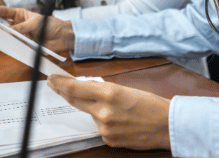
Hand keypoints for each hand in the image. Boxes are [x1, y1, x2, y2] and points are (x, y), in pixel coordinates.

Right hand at [0, 6, 73, 51]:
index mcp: (21, 15)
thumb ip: (22, 28)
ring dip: (2, 35)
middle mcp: (18, 25)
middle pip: (4, 24)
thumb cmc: (51, 25)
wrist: (62, 37)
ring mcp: (21, 35)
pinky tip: (5, 44)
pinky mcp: (24, 45)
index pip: (6, 12)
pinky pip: (15, 45)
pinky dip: (10, 45)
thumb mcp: (35, 24)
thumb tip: (9, 30)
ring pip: (8, 35)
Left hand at [47, 75, 170, 149]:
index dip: (60, 84)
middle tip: (55, 85)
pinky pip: (100, 128)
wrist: (167, 125)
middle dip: (64, 92)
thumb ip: (104, 89)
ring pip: (91, 115)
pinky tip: (121, 121)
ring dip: (96, 110)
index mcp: (109, 94)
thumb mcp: (126, 89)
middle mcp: (104, 111)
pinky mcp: (108, 139)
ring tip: (118, 109)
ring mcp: (105, 128)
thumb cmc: (151, 105)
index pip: (75, 88)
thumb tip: (87, 87)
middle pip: (75, 101)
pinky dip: (106, 122)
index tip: (52, 79)